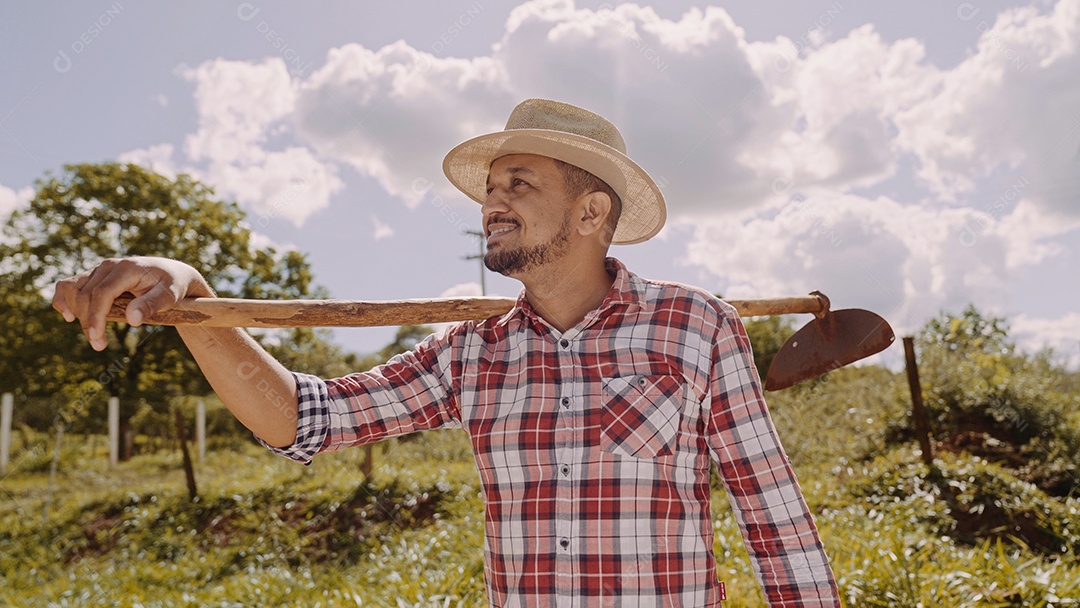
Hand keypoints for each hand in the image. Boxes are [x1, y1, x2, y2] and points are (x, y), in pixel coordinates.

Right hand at [52, 257, 213, 350]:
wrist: (171, 273)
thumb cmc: (172, 285)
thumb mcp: (170, 296)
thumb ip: (151, 305)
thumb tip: (132, 319)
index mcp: (127, 269)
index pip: (102, 293)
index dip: (96, 316)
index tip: (96, 339)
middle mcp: (109, 266)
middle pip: (85, 294)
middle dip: (88, 322)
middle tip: (99, 345)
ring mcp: (99, 270)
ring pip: (73, 289)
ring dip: (75, 312)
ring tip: (90, 334)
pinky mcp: (94, 276)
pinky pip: (70, 284)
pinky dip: (64, 299)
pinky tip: (69, 316)